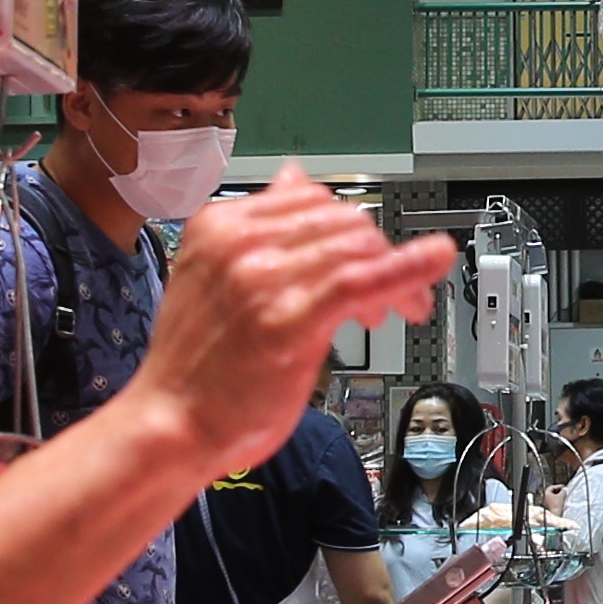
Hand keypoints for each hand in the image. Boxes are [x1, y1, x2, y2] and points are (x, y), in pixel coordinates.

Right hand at [124, 174, 454, 470]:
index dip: (351, 228)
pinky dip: (406, 267)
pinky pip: (362, 280)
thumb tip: (292, 179)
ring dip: (395, 274)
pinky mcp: (290, 320)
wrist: (169, 425)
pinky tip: (433, 264)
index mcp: (221, 226)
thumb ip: (261, 230)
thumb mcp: (215, 273)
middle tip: (391, 294)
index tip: (367, 257)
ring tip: (400, 309)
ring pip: (357, 248)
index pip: (310, 200)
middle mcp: (240, 244)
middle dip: (378, 252)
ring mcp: (264, 280)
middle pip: (341, 221)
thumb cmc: (194, 366)